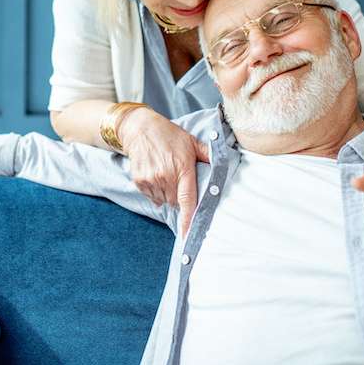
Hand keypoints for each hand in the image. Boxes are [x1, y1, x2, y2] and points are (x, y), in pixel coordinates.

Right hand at [118, 107, 208, 236]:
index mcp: (182, 167)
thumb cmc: (169, 135)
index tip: (189, 236)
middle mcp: (166, 175)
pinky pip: (152, 197)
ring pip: (163, 201)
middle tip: (178, 179)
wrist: (140, 128)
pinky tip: (156, 176)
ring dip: (167, 194)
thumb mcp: (191, 141)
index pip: (187, 199)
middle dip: (179, 196)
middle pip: (176, 202)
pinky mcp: (140, 181)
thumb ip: (208, 154)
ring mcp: (151, 179)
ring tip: (166, 175)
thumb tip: (224, 163)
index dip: (189, 219)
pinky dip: (155, 192)